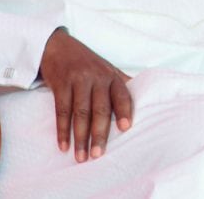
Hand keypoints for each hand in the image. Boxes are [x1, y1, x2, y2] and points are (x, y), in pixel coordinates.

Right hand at [39, 29, 132, 161]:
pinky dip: (62, 130)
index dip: (124, 111)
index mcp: (111, 76)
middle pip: (100, 109)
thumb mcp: (106, 68)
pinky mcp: (60, 84)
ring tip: (81, 157)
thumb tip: (146, 95)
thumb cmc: (87, 62)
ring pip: (80, 112)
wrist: (57, 46)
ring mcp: (78, 80)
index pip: (121, 95)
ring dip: (80, 137)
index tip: (126, 128)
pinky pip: (62, 110)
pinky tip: (64, 145)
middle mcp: (96, 77)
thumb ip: (122, 82)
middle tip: (98, 155)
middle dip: (99, 134)